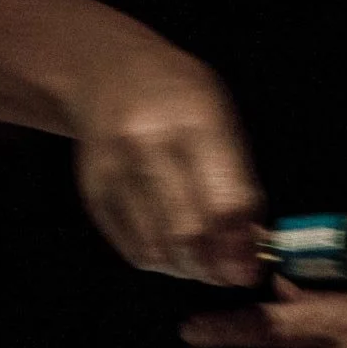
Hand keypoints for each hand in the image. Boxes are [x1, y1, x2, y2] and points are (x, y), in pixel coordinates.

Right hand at [70, 49, 263, 285]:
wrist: (106, 72)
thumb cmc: (181, 100)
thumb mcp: (224, 123)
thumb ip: (240, 185)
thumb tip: (252, 251)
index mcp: (195, 121)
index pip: (224, 201)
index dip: (241, 247)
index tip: (252, 270)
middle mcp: (149, 145)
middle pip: (187, 233)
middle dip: (215, 267)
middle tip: (229, 276)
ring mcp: (115, 170)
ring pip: (157, 249)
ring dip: (187, 269)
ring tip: (203, 262)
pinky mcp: (94, 193)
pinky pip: (132, 249)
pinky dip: (160, 261)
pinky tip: (174, 250)